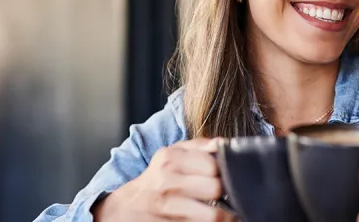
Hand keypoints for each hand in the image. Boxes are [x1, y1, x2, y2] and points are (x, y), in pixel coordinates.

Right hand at [93, 138, 234, 221]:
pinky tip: (215, 221)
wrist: (127, 208)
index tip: (230, 175)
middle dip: (228, 192)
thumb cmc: (157, 178)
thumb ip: (201, 146)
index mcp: (170, 158)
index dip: (227, 170)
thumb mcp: (173, 154)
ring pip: (213, 216)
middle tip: (231, 193)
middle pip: (216, 189)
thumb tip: (225, 143)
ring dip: (227, 215)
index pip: (213, 165)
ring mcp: (166, 209)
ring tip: (230, 212)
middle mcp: (166, 183)